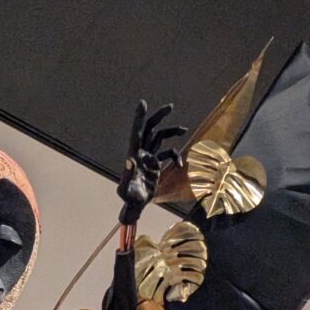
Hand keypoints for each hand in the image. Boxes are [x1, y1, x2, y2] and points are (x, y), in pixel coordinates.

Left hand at [117, 102, 185, 224]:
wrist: (136, 206)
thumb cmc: (130, 199)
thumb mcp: (125, 189)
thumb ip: (128, 175)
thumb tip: (130, 160)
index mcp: (134, 155)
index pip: (137, 133)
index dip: (139, 118)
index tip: (142, 103)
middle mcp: (141, 153)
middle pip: (150, 129)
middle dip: (159, 116)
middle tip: (170, 106)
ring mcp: (148, 157)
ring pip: (160, 137)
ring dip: (171, 131)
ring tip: (184, 130)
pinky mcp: (155, 164)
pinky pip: (167, 153)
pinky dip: (175, 155)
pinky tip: (179, 164)